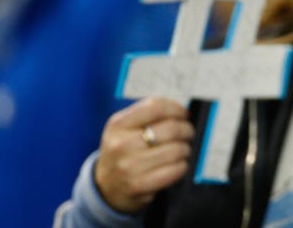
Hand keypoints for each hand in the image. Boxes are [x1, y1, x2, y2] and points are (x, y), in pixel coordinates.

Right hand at [94, 96, 193, 213]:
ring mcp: (129, 166)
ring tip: (183, 150)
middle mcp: (122, 144)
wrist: (104, 186)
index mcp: (119, 124)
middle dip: (186, 130)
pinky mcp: (138, 185)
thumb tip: (182, 112)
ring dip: (185, 149)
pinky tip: (179, 165)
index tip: (184, 114)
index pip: (156, 107)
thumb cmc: (123, 150)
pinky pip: (173, 171)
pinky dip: (182, 166)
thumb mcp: (124, 128)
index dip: (176, 109)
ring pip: (175, 150)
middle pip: (170, 128)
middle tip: (188, 133)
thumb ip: (149, 115)